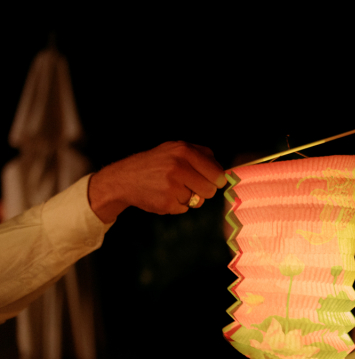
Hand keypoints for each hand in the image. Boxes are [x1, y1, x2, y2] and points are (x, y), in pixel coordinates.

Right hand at [88, 141, 225, 222]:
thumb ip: (201, 155)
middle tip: (189, 185)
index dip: (217, 180)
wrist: (124, 178)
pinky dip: (177, 205)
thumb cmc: (156, 163)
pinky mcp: (167, 202)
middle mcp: (178, 167)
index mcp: (184, 151)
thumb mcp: (176, 149)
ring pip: (199, 201)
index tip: (212, 181)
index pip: (218, 173)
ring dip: (189, 198)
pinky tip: (164, 195)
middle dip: (203, 190)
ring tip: (173, 188)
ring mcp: (172, 186)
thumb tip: (225, 173)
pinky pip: (185, 209)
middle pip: (211, 190)